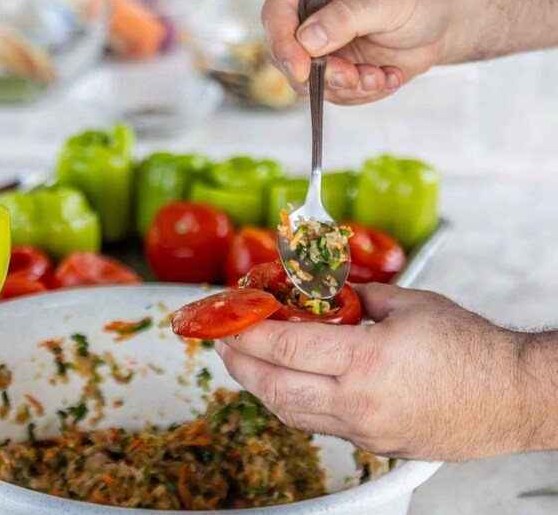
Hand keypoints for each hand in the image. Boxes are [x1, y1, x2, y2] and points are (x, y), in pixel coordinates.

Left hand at [215, 283, 555, 460]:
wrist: (514, 396)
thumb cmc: (473, 349)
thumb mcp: (408, 304)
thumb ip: (356, 298)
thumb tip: (321, 293)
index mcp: (367, 362)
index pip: (285, 348)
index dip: (247, 333)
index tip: (228, 320)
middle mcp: (359, 403)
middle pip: (275, 388)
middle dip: (238, 364)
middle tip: (224, 343)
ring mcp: (365, 430)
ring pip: (290, 414)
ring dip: (259, 387)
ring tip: (245, 363)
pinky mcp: (374, 444)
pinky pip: (317, 427)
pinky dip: (291, 404)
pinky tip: (285, 386)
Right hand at [262, 0, 457, 104]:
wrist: (448, 17)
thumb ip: (346, 17)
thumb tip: (307, 40)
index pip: (278, 10)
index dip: (282, 41)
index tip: (302, 68)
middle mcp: (312, 13)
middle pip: (286, 53)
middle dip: (320, 74)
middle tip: (352, 77)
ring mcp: (323, 44)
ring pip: (309, 81)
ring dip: (346, 87)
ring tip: (379, 76)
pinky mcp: (337, 68)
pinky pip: (334, 93)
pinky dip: (361, 93)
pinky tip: (387, 76)